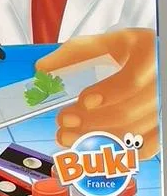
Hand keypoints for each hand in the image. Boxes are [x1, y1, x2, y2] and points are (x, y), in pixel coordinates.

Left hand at [35, 28, 158, 158]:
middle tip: (63, 122)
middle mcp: (161, 83)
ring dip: (97, 139)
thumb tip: (41, 69)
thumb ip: (75, 54)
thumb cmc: (133, 52)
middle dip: (92, 122)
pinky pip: (145, 148)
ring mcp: (164, 107)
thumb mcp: (107, 44)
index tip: (83, 101)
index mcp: (149, 55)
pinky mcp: (163, 126)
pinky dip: (118, 151)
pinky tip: (93, 148)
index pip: (131, 81)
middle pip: (129, 112)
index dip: (107, 94)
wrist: (157, 63)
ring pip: (134, 134)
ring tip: (68, 137)